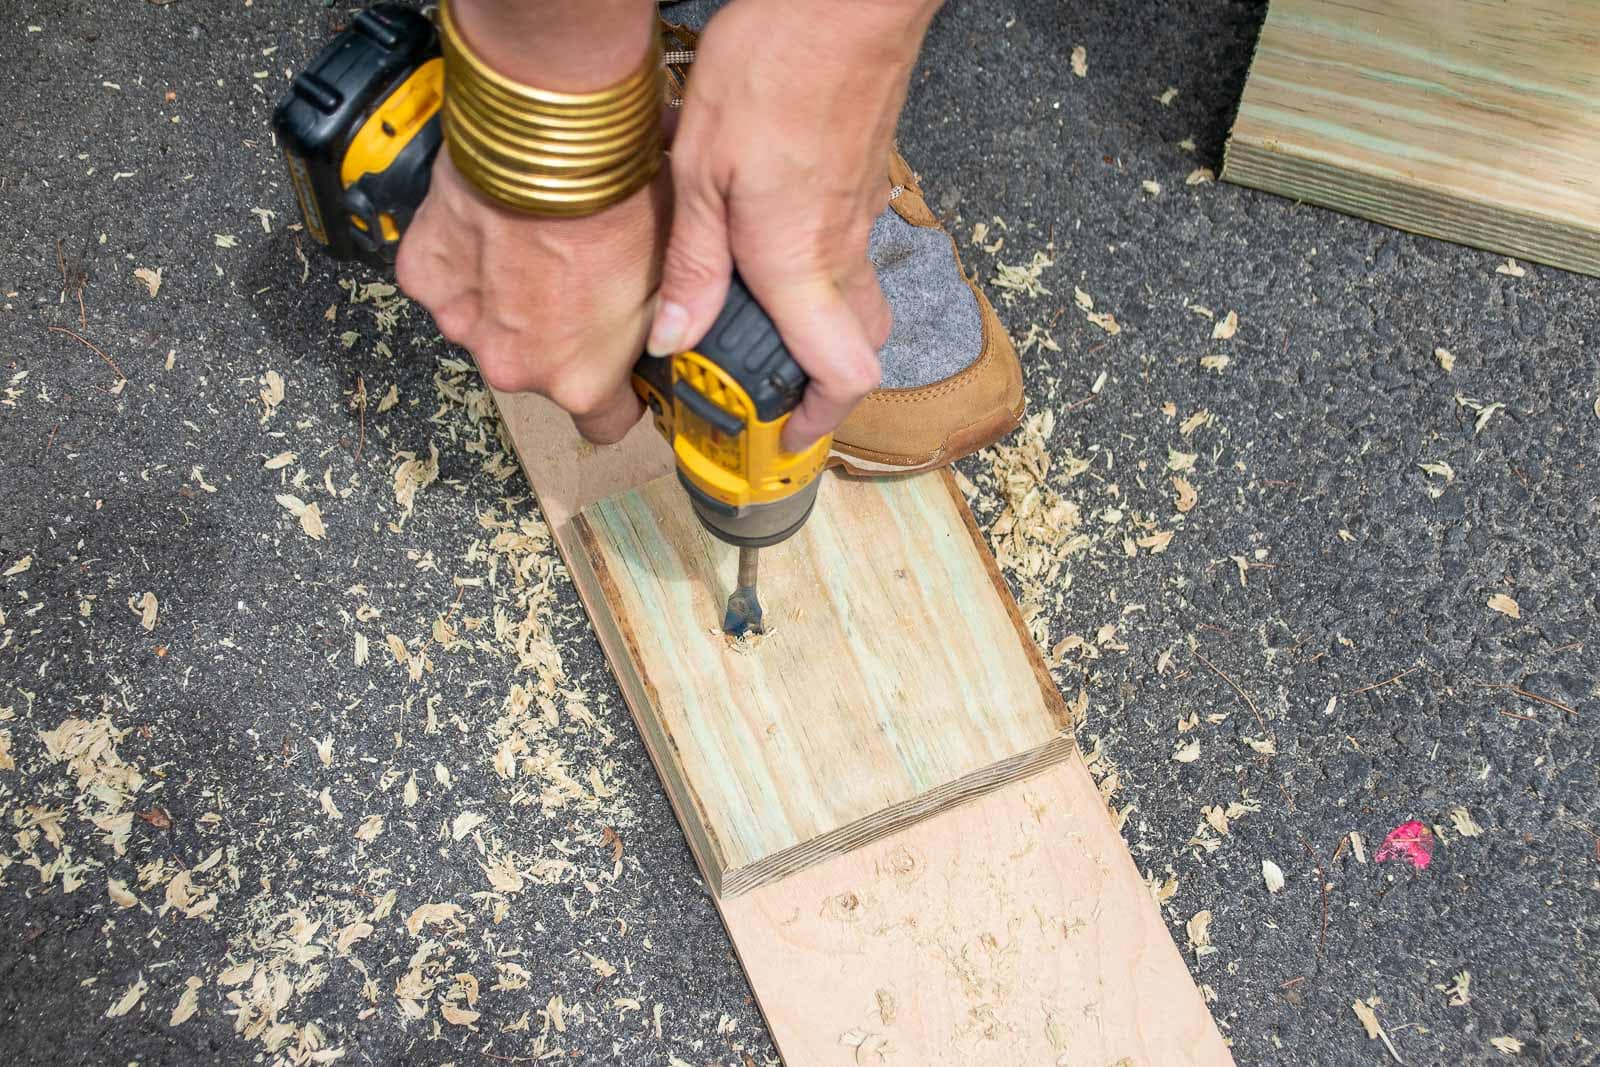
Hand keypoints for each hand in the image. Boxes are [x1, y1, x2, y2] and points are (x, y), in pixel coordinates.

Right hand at [395, 143, 666, 443]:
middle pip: (542, 368)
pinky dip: (467, 261)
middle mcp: (514, 366)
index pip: (604, 423)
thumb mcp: (676, 275)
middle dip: (561, 333)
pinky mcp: (424, 275)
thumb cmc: (620, 197)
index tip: (625, 370)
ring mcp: (462, 322)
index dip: (620, 395)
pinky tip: (497, 225)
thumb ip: (667, 326)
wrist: (553, 133)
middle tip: (582, 276)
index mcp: (580, 381)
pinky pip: (449, 281)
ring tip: (539, 242)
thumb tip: (681, 333)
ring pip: (491, 325)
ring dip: (511, 297)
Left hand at [649, 0, 940, 450]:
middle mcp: (842, 249)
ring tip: (754, 312)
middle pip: (860, 345)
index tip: (785, 439)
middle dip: (820, 381)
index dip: (818, 421)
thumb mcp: (703, 168)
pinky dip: (813, 264)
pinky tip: (761, 232)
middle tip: (768, 385)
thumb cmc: (778, 65)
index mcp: (801, 263)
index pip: (842, 374)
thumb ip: (693, 263)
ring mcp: (860, 212)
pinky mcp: (861, 177)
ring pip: (854, 295)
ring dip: (814, 322)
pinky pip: (846, 244)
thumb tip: (672, 337)